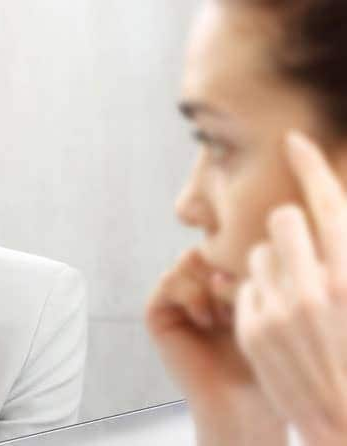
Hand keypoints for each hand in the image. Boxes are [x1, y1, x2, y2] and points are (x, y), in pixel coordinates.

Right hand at [146, 249, 286, 444]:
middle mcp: (196, 286)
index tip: (256, 286)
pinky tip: (206, 320)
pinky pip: (168, 280)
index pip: (223, 243)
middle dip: (224, 269)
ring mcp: (175, 298)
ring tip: (225, 313)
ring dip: (209, 283)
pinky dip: (191, 295)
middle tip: (239, 298)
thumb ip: (240, 268)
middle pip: (205, 248)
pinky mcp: (156, 312)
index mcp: (220, 281)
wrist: (241, 400)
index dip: (239, 256)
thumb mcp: (260, 303)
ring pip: (186, 261)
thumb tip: (224, 240)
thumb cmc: (262, 356)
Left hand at [235, 131, 346, 445]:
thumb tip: (334, 220)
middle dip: (290, 228)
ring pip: (257, 254)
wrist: (345, 418)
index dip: (310, 165)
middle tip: (303, 251)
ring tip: (297, 300)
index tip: (293, 141)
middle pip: (283, 218)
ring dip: (274, 266)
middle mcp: (316, 287)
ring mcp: (279, 309)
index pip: (326, 202)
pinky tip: (281, 326)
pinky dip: (261, 297)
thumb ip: (343, 250)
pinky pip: (245, 288)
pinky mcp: (251, 329)